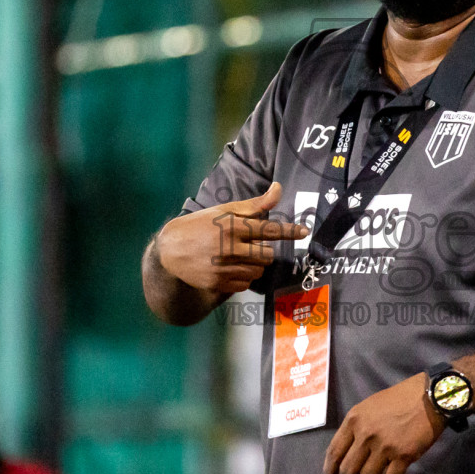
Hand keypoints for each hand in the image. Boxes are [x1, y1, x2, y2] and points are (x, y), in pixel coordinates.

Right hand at [155, 183, 308, 293]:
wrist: (170, 249)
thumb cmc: (201, 225)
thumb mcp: (225, 211)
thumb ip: (255, 205)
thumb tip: (278, 189)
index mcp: (231, 226)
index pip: (268, 229)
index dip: (288, 231)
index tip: (304, 232)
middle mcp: (228, 247)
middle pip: (267, 255)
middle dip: (264, 251)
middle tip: (250, 246)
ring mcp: (222, 267)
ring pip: (257, 271)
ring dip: (254, 265)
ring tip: (237, 256)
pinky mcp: (218, 283)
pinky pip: (245, 284)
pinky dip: (243, 277)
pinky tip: (229, 268)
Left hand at [323, 374, 443, 473]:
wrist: (429, 397)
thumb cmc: (398, 399)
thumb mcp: (368, 407)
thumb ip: (356, 427)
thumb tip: (347, 452)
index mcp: (354, 420)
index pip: (334, 452)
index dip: (329, 471)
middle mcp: (365, 435)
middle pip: (348, 470)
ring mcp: (384, 447)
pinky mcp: (403, 456)